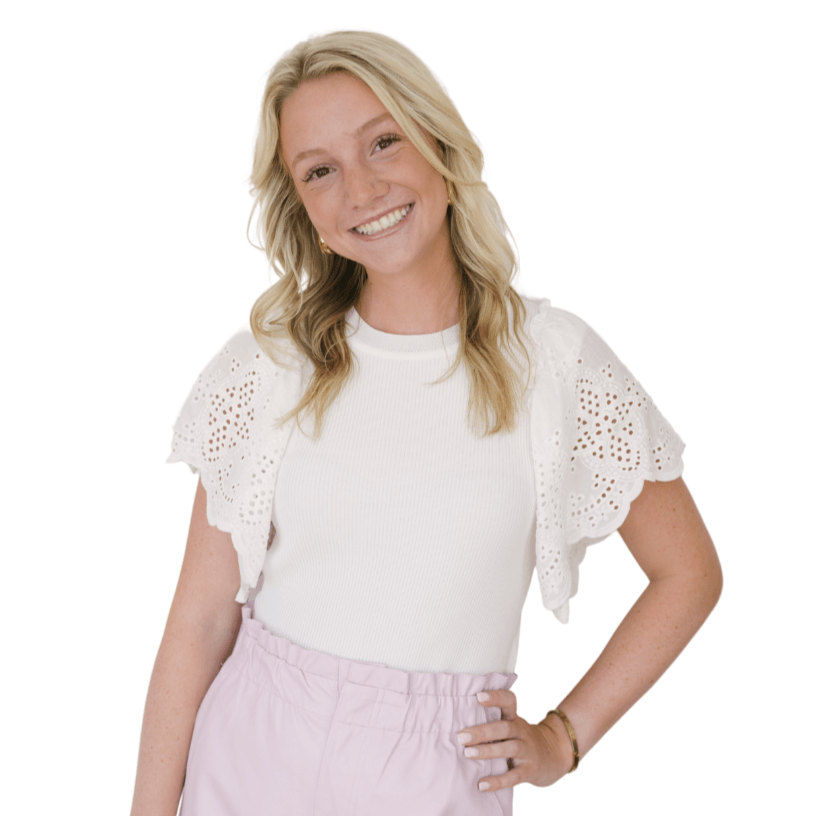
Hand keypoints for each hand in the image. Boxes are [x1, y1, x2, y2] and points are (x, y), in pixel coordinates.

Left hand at [457, 690, 573, 792]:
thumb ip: (492, 723)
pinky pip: (514, 776)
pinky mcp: (530, 770)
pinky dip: (497, 781)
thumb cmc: (521, 738)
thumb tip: (458, 726)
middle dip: (482, 731)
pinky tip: (481, 784)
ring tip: (468, 754)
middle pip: (504, 727)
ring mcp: (528, 750)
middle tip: (462, 736)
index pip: (509, 700)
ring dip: (488, 751)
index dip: (495, 697)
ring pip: (509, 748)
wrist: (554, 755)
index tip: (478, 696)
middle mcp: (522, 731)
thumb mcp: (512, 725)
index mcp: (514, 718)